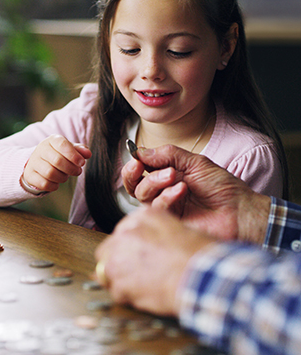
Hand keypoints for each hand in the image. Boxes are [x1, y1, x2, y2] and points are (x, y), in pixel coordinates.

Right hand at [23, 135, 91, 192]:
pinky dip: (54, 186)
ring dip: (63, 178)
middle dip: (71, 169)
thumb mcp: (70, 150)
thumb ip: (80, 150)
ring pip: (50, 173)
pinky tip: (56, 183)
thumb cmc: (58, 155)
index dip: (73, 155)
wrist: (38, 163)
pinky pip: (44, 183)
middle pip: (57, 161)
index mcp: (52, 140)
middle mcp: (41, 149)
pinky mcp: (29, 175)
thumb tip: (88, 153)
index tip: (82, 163)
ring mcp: (33, 162)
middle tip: (78, 171)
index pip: (62, 145)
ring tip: (66, 176)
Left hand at [95, 207, 214, 315]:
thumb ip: (155, 231)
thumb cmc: (198, 255)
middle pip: (108, 250)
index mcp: (142, 216)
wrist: (202, 276)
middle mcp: (126, 232)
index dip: (128, 248)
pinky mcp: (119, 279)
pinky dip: (127, 297)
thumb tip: (147, 244)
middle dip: (117, 262)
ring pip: (107, 271)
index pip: (123, 232)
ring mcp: (119, 255)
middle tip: (134, 273)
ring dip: (121, 280)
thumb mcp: (178, 228)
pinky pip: (115, 291)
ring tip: (142, 286)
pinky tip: (145, 295)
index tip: (135, 257)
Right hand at [122, 145, 269, 242]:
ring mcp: (167, 208)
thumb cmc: (221, 187)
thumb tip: (140, 151)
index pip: (141, 171)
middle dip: (133, 174)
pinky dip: (166, 196)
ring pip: (143, 196)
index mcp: (168, 177)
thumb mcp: (195, 162)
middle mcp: (163, 192)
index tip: (136, 158)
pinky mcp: (170, 222)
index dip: (134, 164)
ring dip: (153, 182)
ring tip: (172, 175)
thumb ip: (167, 155)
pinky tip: (181, 190)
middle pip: (135, 186)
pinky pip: (157, 209)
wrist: (240, 211)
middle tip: (140, 166)